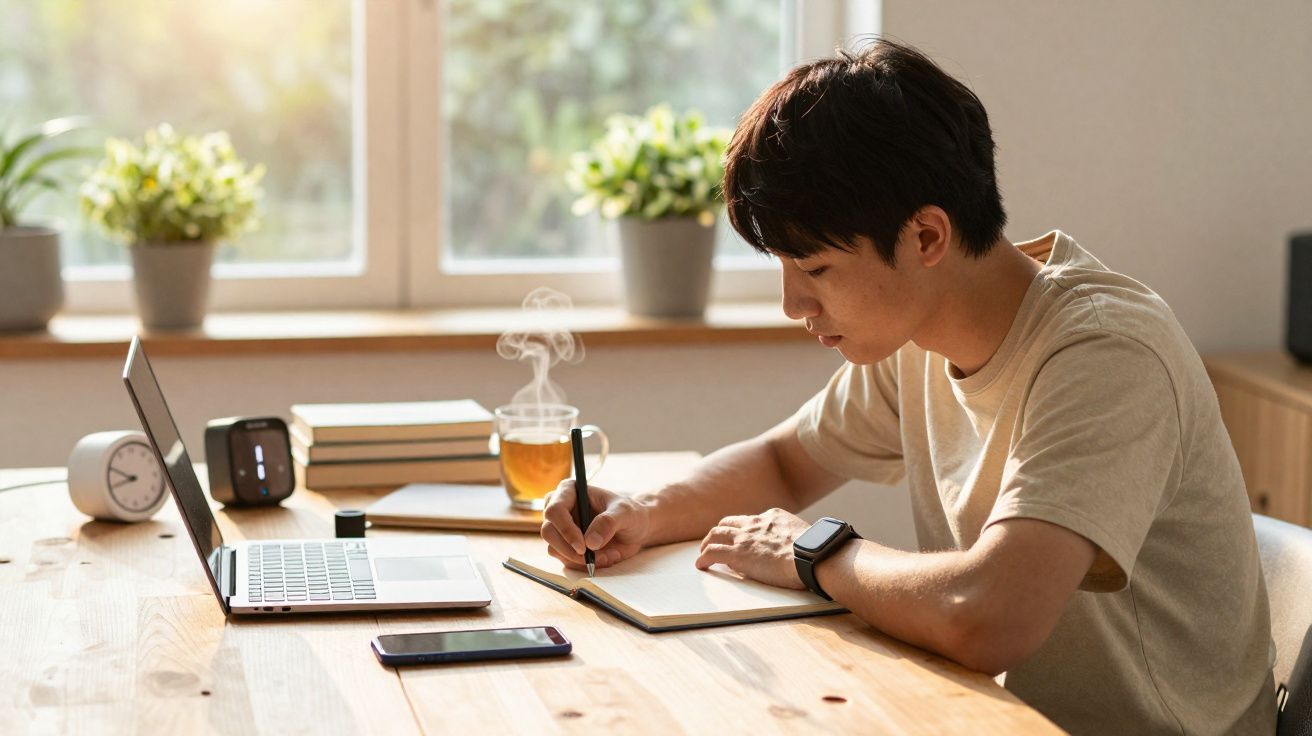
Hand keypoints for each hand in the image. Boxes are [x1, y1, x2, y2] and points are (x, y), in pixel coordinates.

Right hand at [540, 479, 650, 569]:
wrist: (636, 529)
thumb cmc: (630, 513)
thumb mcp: (625, 513)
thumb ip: (608, 522)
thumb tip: (589, 542)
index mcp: (570, 491)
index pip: (555, 510)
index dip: (565, 530)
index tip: (583, 547)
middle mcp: (560, 509)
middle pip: (548, 532)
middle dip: (570, 550)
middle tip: (593, 558)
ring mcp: (560, 529)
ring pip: (555, 549)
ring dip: (581, 560)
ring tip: (608, 555)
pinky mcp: (565, 546)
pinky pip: (566, 561)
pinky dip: (584, 565)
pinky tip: (604, 558)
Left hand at [694, 508, 809, 589]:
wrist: (811, 555)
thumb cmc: (814, 551)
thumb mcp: (803, 534)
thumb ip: (793, 537)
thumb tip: (796, 547)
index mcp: (771, 516)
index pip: (750, 520)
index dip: (742, 528)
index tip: (740, 537)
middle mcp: (754, 523)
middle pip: (728, 523)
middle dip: (720, 531)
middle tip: (715, 541)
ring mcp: (744, 538)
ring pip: (715, 534)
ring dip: (707, 543)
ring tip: (703, 552)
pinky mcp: (737, 554)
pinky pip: (712, 553)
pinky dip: (704, 558)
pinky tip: (701, 564)